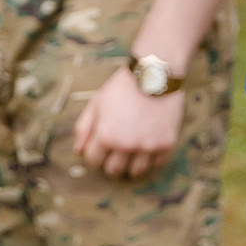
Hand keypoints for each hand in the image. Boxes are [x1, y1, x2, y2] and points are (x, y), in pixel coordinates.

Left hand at [72, 64, 185, 180]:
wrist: (154, 74)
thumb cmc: (122, 87)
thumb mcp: (97, 103)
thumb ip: (84, 128)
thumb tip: (78, 151)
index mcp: (106, 136)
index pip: (93, 161)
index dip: (94, 153)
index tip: (100, 146)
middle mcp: (127, 145)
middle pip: (114, 171)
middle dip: (111, 161)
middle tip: (116, 148)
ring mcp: (148, 147)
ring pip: (135, 172)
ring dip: (131, 163)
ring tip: (132, 148)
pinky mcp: (166, 145)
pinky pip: (156, 165)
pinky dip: (151, 159)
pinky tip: (147, 145)